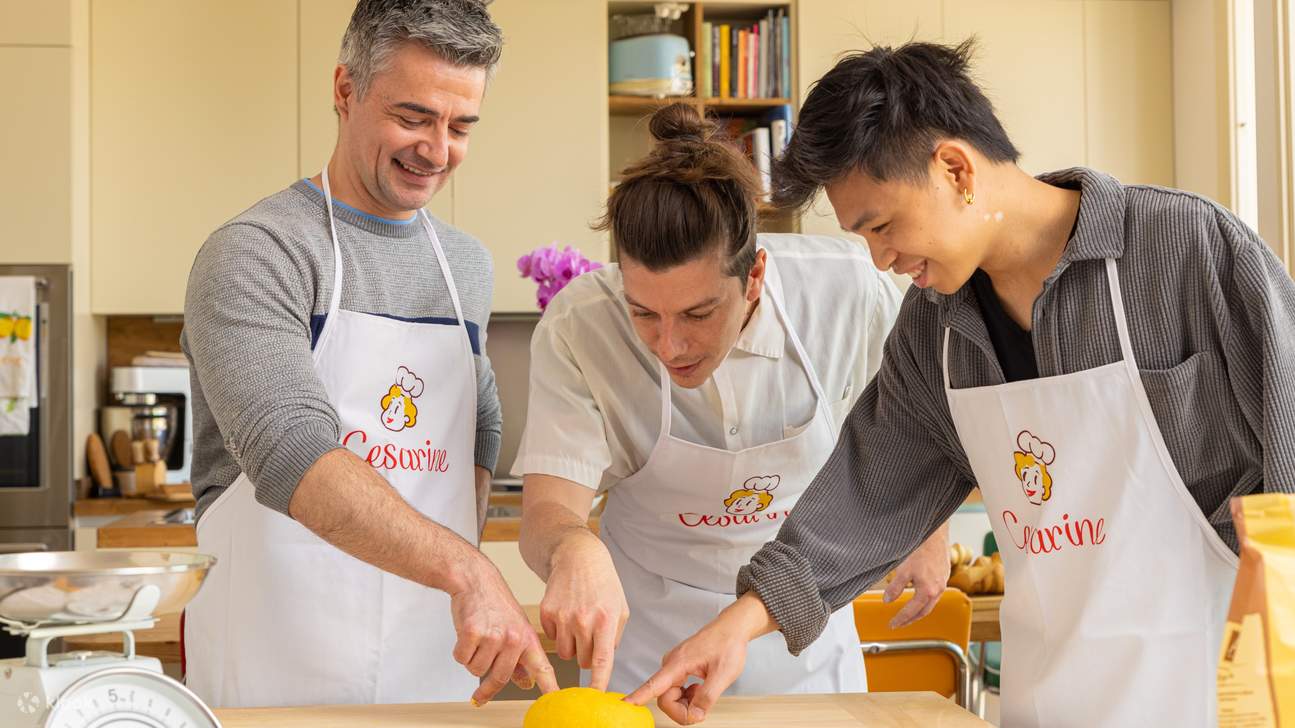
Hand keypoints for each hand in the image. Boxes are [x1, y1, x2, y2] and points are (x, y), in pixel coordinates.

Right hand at [449, 559, 558, 704]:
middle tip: (480, 694)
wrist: (475, 580)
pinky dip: (460, 652)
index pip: (542, 668)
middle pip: (499, 678)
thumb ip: (520, 657)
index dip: (549, 687)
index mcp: (527, 638)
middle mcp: (513, 638)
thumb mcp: (516, 627)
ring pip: (477, 670)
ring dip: (472, 661)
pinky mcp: (472, 632)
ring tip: (477, 639)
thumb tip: (525, 683)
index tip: (556, 701)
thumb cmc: (495, 603)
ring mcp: (493, 635)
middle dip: (487, 686)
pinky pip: (462, 659)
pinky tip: (466, 634)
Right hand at [539, 538, 629, 690]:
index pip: (602, 661)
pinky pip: (551, 638)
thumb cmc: (602, 582)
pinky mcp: (547, 612)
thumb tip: (603, 661)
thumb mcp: (620, 607)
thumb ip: (614, 637)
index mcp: (605, 619)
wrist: (577, 556)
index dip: (599, 683)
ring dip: (572, 646)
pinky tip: (566, 613)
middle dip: (587, 654)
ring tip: (578, 624)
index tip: (597, 698)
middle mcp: (583, 620)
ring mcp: (563, 617)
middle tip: (591, 635)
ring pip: (565, 653)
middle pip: (582, 660)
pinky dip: (558, 632)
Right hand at [625, 593, 772, 724]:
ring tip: (703, 690)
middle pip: (664, 699)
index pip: (653, 685)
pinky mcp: (678, 670)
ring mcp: (673, 667)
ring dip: (687, 702)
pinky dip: (688, 696)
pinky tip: (699, 687)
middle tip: (702, 707)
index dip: (638, 696)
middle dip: (682, 709)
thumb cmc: (728, 644)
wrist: (732, 629)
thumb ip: (707, 697)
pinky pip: (675, 692)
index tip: (624, 704)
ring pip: (670, 697)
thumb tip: (694, 716)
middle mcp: (671, 665)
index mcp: (678, 663)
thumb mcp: (723, 674)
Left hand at [883, 525, 950, 628]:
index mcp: (928, 591)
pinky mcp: (944, 574)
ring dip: (920, 610)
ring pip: (931, 603)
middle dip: (911, 619)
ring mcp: (943, 582)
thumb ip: (895, 588)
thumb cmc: (920, 548)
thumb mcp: (902, 570)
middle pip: (924, 612)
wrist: (934, 533)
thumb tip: (887, 600)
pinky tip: (920, 595)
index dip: (901, 619)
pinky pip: (936, 593)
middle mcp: (938, 589)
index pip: (912, 611)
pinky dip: (926, 599)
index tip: (893, 624)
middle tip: (900, 623)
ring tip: (909, 613)